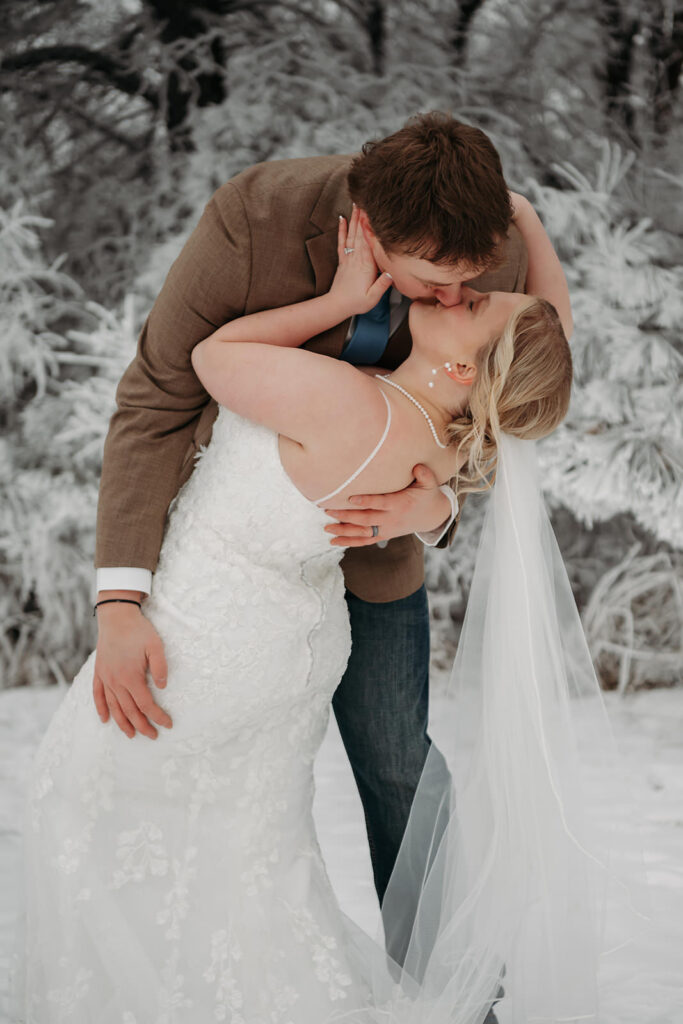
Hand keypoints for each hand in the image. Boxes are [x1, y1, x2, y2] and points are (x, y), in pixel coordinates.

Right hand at [93, 603, 172, 738]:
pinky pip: (97, 695)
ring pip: (113, 707)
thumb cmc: (138, 630)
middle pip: (129, 710)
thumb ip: (160, 667)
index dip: (157, 716)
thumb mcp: (156, 645)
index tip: (168, 724)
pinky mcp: (99, 672)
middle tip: (153, 735)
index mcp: (131, 676)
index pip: (146, 704)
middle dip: (142, 725)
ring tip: (131, 734)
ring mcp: (105, 677)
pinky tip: (105, 719)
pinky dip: (100, 709)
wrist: (116, 616)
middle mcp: (116, 681)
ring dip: (122, 723)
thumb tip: (163, 687)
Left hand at [324, 465, 450, 545]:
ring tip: (327, 527)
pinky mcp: (383, 535)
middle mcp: (390, 519)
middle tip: (327, 510)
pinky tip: (333, 541)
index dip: (366, 501)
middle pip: (366, 519)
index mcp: (399, 504)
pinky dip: (349, 542)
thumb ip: (425, 475)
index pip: (380, 503)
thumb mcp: (430, 484)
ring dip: (344, 531)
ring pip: (363, 532)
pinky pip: (364, 541)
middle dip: (346, 516)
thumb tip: (417, 467)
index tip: (350, 498)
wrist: (432, 517)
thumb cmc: (427, 496)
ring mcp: (386, 529)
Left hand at [330, 205, 392, 314]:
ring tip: (357, 203)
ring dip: (354, 219)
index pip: (369, 243)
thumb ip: (382, 285)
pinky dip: (342, 229)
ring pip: (352, 235)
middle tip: (366, 200)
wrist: (337, 306)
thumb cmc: (356, 303)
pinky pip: (342, 242)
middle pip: (361, 234)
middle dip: (363, 217)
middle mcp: (357, 259)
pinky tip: (343, 218)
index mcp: (366, 266)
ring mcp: (348, 258)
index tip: (374, 213)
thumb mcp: (373, 298)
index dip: (371, 227)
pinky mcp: (343, 260)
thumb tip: (391, 274)